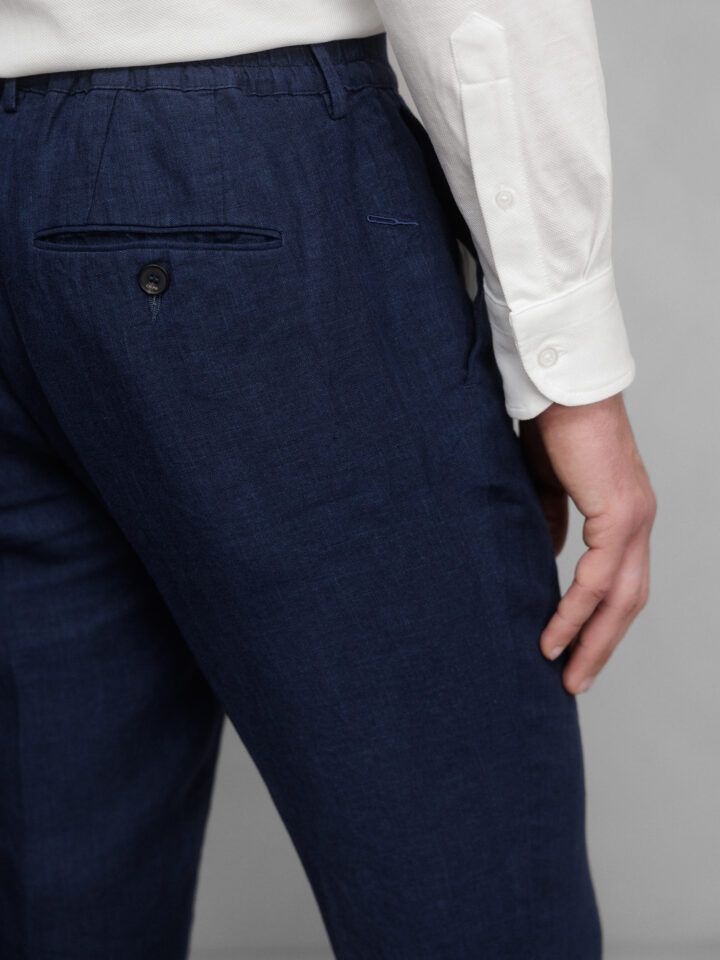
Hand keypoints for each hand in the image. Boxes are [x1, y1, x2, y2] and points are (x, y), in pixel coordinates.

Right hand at [518, 393, 655, 694]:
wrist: (559, 387)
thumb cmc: (552, 426)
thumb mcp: (547, 484)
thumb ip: (553, 520)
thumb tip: (550, 553)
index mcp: (624, 513)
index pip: (620, 581)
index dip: (601, 620)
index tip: (575, 651)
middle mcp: (638, 521)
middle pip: (629, 600)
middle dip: (602, 645)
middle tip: (576, 681)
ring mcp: (634, 518)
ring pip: (621, 597)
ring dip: (592, 640)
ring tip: (564, 671)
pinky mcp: (619, 514)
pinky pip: (597, 578)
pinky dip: (575, 611)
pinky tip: (553, 634)